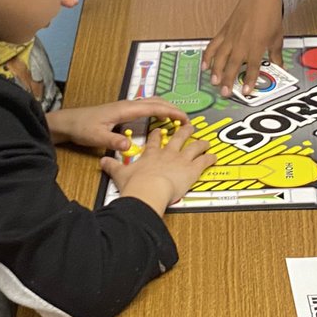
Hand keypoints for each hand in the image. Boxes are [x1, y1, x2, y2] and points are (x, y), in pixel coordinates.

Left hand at [47, 98, 188, 149]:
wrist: (68, 122)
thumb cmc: (82, 127)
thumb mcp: (96, 137)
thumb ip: (113, 141)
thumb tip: (129, 147)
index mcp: (125, 109)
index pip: (155, 107)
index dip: (172, 112)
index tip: (185, 119)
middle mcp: (128, 104)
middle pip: (157, 101)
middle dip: (174, 109)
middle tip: (187, 121)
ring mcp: (126, 106)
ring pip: (152, 102)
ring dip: (167, 108)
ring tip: (178, 119)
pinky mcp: (124, 110)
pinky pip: (146, 106)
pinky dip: (159, 110)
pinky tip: (161, 119)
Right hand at [100, 122, 214, 215]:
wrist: (148, 190)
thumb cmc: (135, 184)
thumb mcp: (120, 174)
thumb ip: (112, 166)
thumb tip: (102, 162)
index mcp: (151, 155)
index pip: (154, 141)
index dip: (157, 134)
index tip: (159, 130)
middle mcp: (168, 154)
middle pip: (178, 138)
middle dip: (184, 131)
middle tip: (188, 126)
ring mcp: (181, 159)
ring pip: (194, 147)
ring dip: (201, 143)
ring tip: (206, 141)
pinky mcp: (192, 169)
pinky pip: (204, 161)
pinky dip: (210, 158)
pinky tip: (214, 157)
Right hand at [203, 0, 284, 96]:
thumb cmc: (270, 16)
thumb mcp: (277, 38)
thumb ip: (275, 56)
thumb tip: (279, 67)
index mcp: (256, 46)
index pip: (252, 67)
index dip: (249, 80)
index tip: (246, 91)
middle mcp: (241, 43)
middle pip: (232, 65)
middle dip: (228, 81)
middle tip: (225, 93)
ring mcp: (230, 37)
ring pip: (219, 57)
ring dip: (216, 71)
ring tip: (214, 82)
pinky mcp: (224, 31)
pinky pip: (213, 45)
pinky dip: (208, 56)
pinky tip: (205, 65)